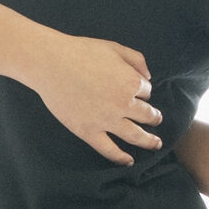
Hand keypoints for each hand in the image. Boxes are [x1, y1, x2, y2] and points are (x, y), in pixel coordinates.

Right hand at [30, 32, 162, 165]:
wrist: (51, 63)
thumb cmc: (81, 51)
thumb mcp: (114, 47)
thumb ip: (136, 59)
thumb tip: (149, 76)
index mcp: (131, 82)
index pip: (146, 91)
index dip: (142, 89)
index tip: (135, 88)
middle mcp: (123, 104)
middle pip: (146, 115)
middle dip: (154, 117)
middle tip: (157, 119)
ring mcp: (106, 121)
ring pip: (135, 136)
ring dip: (149, 141)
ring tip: (155, 144)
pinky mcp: (89, 132)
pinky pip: (109, 150)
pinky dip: (121, 158)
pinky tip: (129, 161)